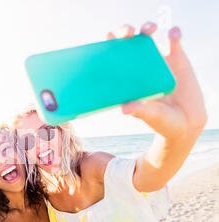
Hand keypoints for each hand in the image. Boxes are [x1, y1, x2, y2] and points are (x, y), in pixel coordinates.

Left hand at [107, 22, 206, 138]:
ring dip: (147, 28)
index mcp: (127, 78)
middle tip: (127, 32)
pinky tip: (173, 34)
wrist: (185, 123)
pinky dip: (174, 34)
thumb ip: (139, 110)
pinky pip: (174, 42)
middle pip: (129, 43)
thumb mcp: (149, 115)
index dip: (109, 45)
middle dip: (126, 32)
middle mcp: (140, 67)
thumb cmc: (160, 121)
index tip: (108, 36)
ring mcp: (158, 62)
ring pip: (150, 38)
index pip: (114, 58)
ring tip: (149, 29)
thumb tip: (124, 109)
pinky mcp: (177, 60)